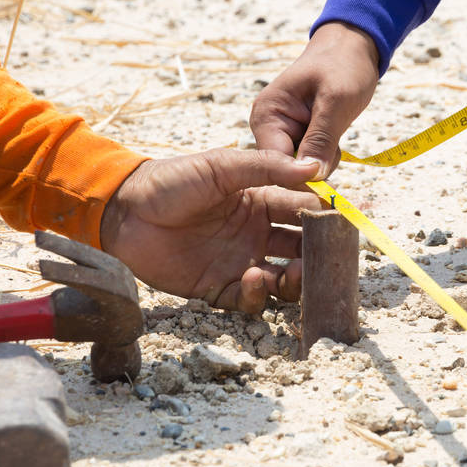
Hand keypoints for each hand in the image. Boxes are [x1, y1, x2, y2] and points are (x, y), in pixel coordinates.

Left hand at [99, 149, 321, 313]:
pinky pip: (248, 300)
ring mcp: (238, 262)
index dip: (324, 216)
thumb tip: (316, 166)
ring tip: (293, 273)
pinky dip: (257, 295)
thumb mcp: (222, 166)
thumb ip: (267, 167)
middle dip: (316, 255)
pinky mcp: (217, 288)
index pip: (303, 209)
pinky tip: (253, 279)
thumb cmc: (172, 180)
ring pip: (282, 279)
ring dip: (294, 279)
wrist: (124, 210)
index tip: (342, 223)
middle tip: (325, 259)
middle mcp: (255, 234)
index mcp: (261, 201)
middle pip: (300, 249)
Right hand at [250, 22, 379, 178]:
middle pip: (286, 170)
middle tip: (335, 144)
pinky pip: (309, 160)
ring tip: (335, 132)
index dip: (300, 174)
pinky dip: (325, 156)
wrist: (351, 47)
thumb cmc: (343, 65)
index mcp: (267, 115)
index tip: (326, 173)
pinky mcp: (297, 137)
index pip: (274, 163)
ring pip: (300, 169)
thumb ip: (322, 138)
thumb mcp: (336, 100)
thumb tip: (313, 176)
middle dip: (314, 167)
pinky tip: (334, 136)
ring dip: (322, 161)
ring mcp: (282, 133)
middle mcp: (267, 127)